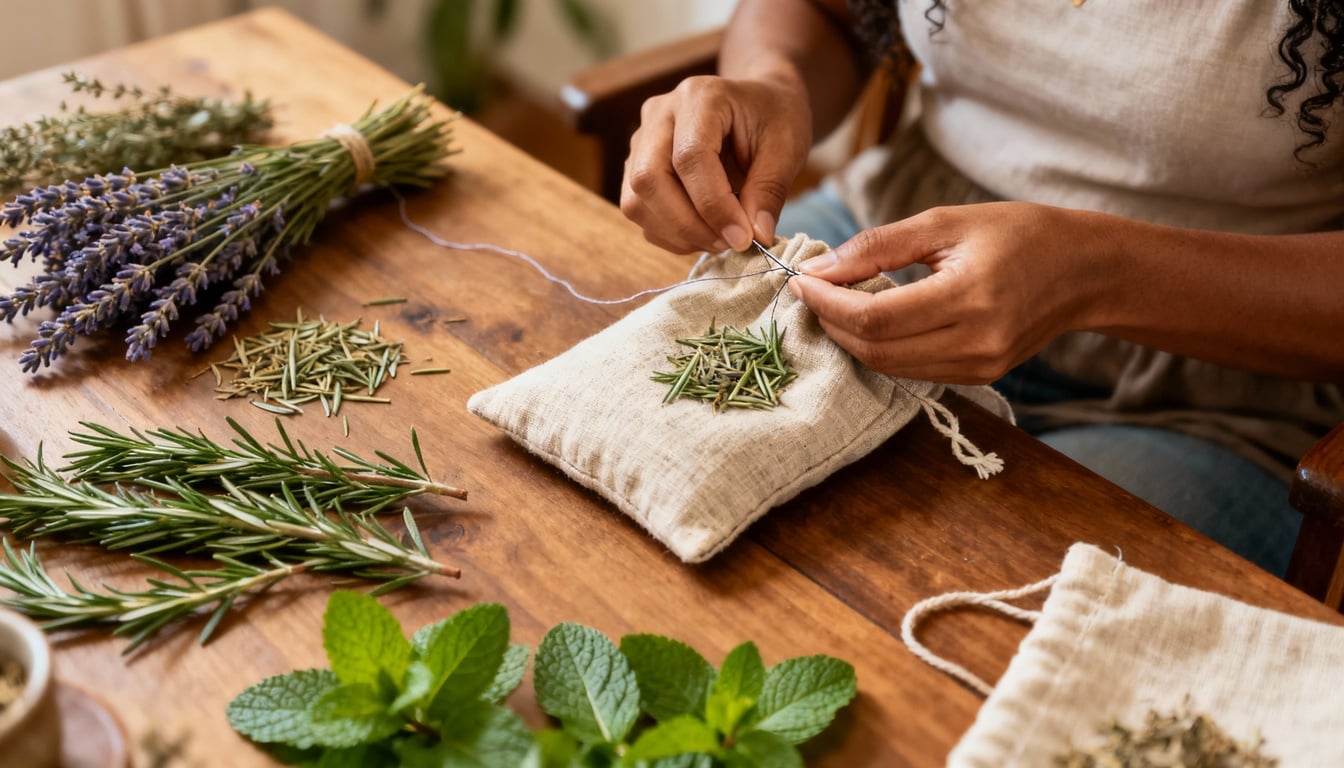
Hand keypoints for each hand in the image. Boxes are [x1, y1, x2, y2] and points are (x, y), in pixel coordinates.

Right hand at [620, 74, 811, 253]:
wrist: (758, 104)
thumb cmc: (774, 119)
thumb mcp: (787, 149)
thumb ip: (770, 191)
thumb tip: (756, 237)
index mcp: (700, 97)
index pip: (690, 157)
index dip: (713, 205)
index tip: (742, 237)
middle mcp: (660, 114)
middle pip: (649, 179)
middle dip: (688, 225)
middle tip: (729, 243)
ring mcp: (642, 140)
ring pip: (636, 200)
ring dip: (677, 234)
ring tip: (720, 239)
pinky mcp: (636, 165)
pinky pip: (639, 210)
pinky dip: (670, 234)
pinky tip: (704, 232)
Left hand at [786, 202, 1095, 383]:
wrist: (1084, 271)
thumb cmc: (1018, 234)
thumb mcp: (946, 222)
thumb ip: (877, 246)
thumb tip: (818, 268)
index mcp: (969, 297)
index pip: (874, 317)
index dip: (827, 303)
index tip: (801, 279)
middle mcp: (975, 342)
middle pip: (875, 349)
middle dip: (832, 322)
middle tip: (812, 290)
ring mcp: (978, 367)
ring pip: (888, 366)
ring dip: (852, 338)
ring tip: (837, 303)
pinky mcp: (979, 378)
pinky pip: (912, 371)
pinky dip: (881, 347)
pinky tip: (873, 320)